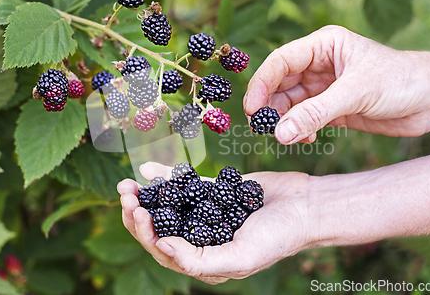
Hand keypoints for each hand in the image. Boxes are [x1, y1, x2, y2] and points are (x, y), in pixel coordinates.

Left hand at [117, 162, 311, 283]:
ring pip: (167, 207)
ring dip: (145, 197)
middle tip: (125, 196)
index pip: (164, 250)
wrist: (304, 206)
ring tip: (126, 185)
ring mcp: (206, 213)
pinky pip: (185, 185)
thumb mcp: (241, 258)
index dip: (145, 234)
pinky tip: (149, 169)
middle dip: (138, 214)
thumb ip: (200, 260)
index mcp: (204, 261)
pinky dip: (166, 178)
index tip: (137, 212)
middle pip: (159, 228)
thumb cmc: (278, 237)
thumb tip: (162, 247)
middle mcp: (201, 238)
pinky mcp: (213, 191)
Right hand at [244, 25, 429, 143]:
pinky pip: (303, 120)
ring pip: (289, 104)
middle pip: (279, 84)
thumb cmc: (401, 80)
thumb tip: (279, 133)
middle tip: (262, 127)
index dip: (262, 84)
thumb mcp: (356, 93)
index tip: (252, 109)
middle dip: (269, 106)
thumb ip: (315, 113)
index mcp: (323, 46)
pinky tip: (307, 139)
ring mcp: (323, 88)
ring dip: (284, 121)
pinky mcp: (330, 109)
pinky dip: (299, 131)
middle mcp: (318, 65)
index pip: (281, 62)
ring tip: (286, 136)